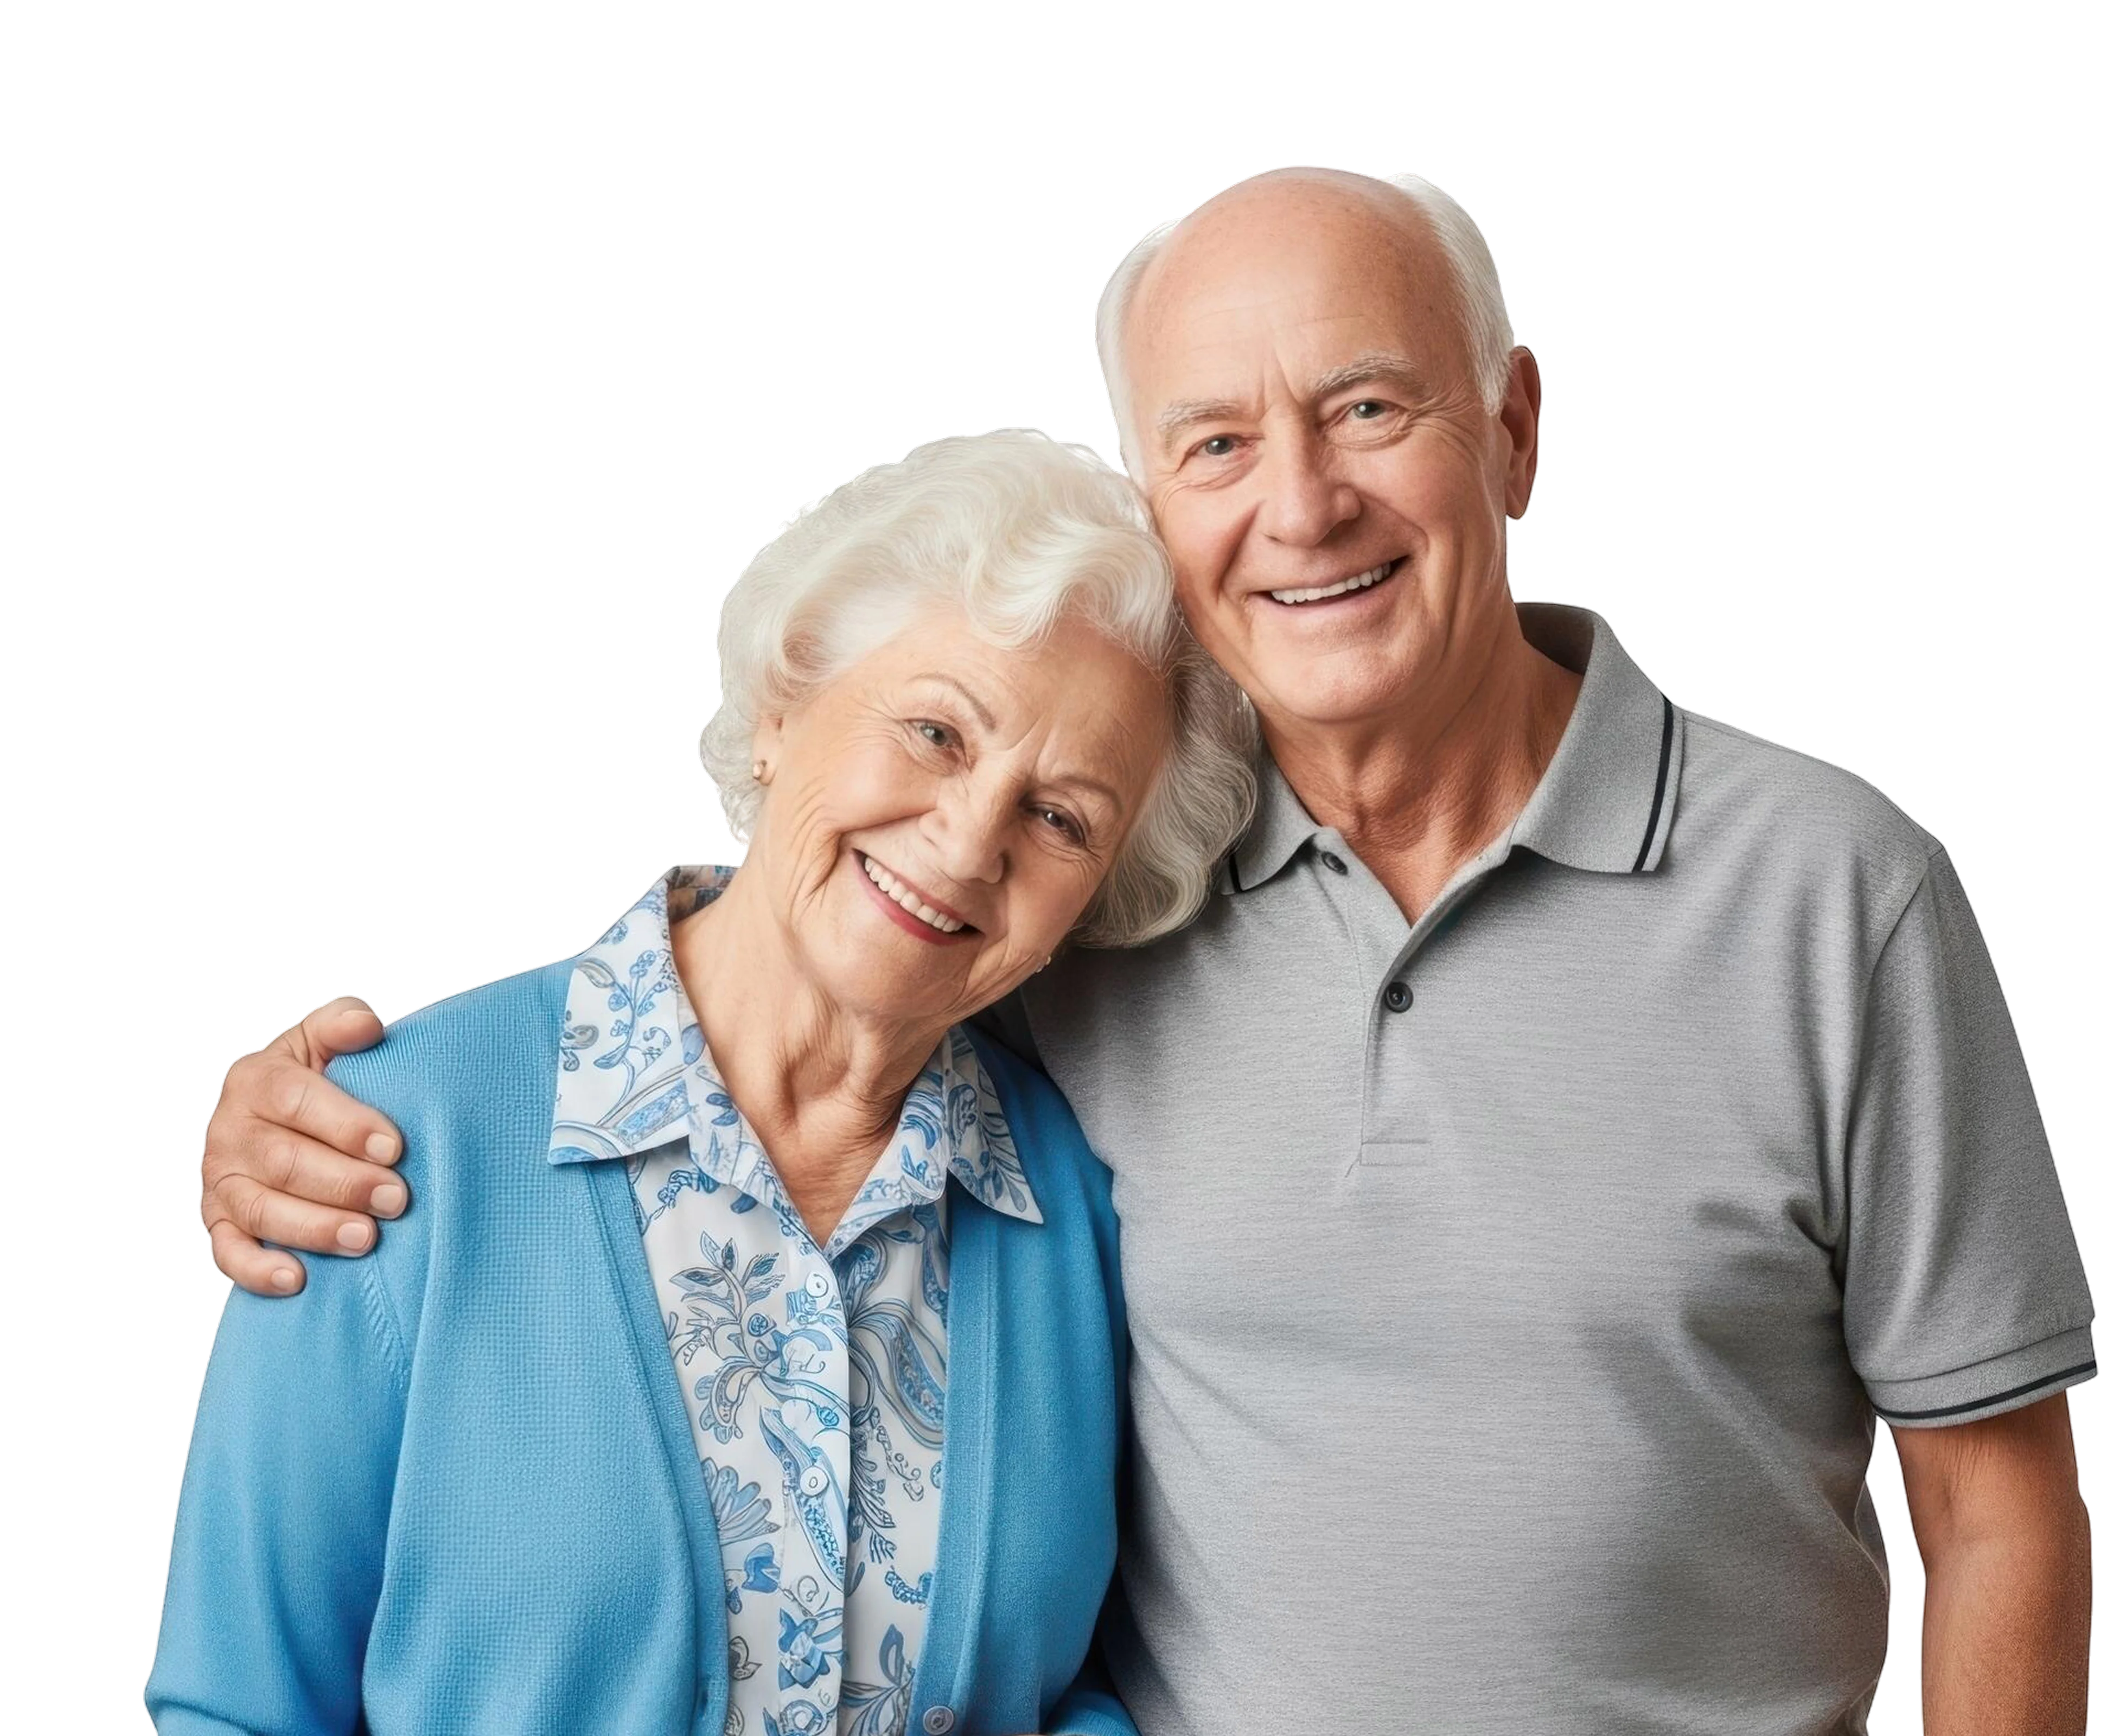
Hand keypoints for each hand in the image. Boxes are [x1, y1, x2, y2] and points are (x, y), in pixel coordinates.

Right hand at [200, 996, 403, 1295]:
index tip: (393, 1147)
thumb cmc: (317, 1082)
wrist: (276, 1119)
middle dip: (344, 1183)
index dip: (345, 1124)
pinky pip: (228, 1252)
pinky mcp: (217, 1223)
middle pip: (284, 1161)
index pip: (296, 1099)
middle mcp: (229, 1131)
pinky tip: (297, 1279)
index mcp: (256, 1080)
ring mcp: (219, 1180)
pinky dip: (258, 1269)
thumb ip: (341, 1024)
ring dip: (315, 1228)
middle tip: (397, 1199)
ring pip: (260, 1210)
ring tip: (366, 1239)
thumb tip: (367, 1025)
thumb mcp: (322, 1043)